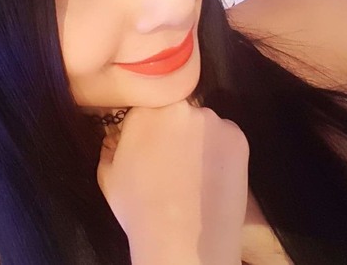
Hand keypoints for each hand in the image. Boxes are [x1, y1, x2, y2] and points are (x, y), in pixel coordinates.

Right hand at [97, 100, 248, 263]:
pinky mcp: (238, 137)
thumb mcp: (107, 174)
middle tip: (171, 159)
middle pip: (176, 111)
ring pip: (201, 123)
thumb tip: (116, 135)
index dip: (147, 127)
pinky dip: (218, 152)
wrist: (183, 241)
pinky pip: (224, 137)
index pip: (146, 105)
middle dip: (173, 129)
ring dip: (197, 139)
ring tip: (193, 174)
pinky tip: (210, 178)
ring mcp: (213, 120)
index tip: (149, 145)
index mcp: (146, 110)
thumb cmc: (138, 209)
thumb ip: (111, 144)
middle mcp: (181, 106)